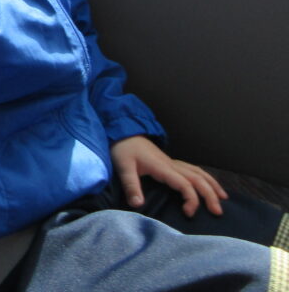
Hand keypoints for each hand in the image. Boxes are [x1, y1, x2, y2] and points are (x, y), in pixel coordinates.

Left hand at [111, 135, 227, 216]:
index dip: (191, 199)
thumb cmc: (123, 150)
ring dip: (212, 185)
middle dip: (210, 195)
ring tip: (223, 199)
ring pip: (198, 172)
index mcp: (162, 167)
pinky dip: (205, 177)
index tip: (189, 214)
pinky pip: (193, 169)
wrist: (123, 132)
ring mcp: (172, 162)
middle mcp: (171, 164)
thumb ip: (131, 186)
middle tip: (218, 212)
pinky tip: (209, 185)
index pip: (184, 184)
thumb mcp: (123, 168)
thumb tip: (138, 205)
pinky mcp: (170, 163)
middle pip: (198, 178)